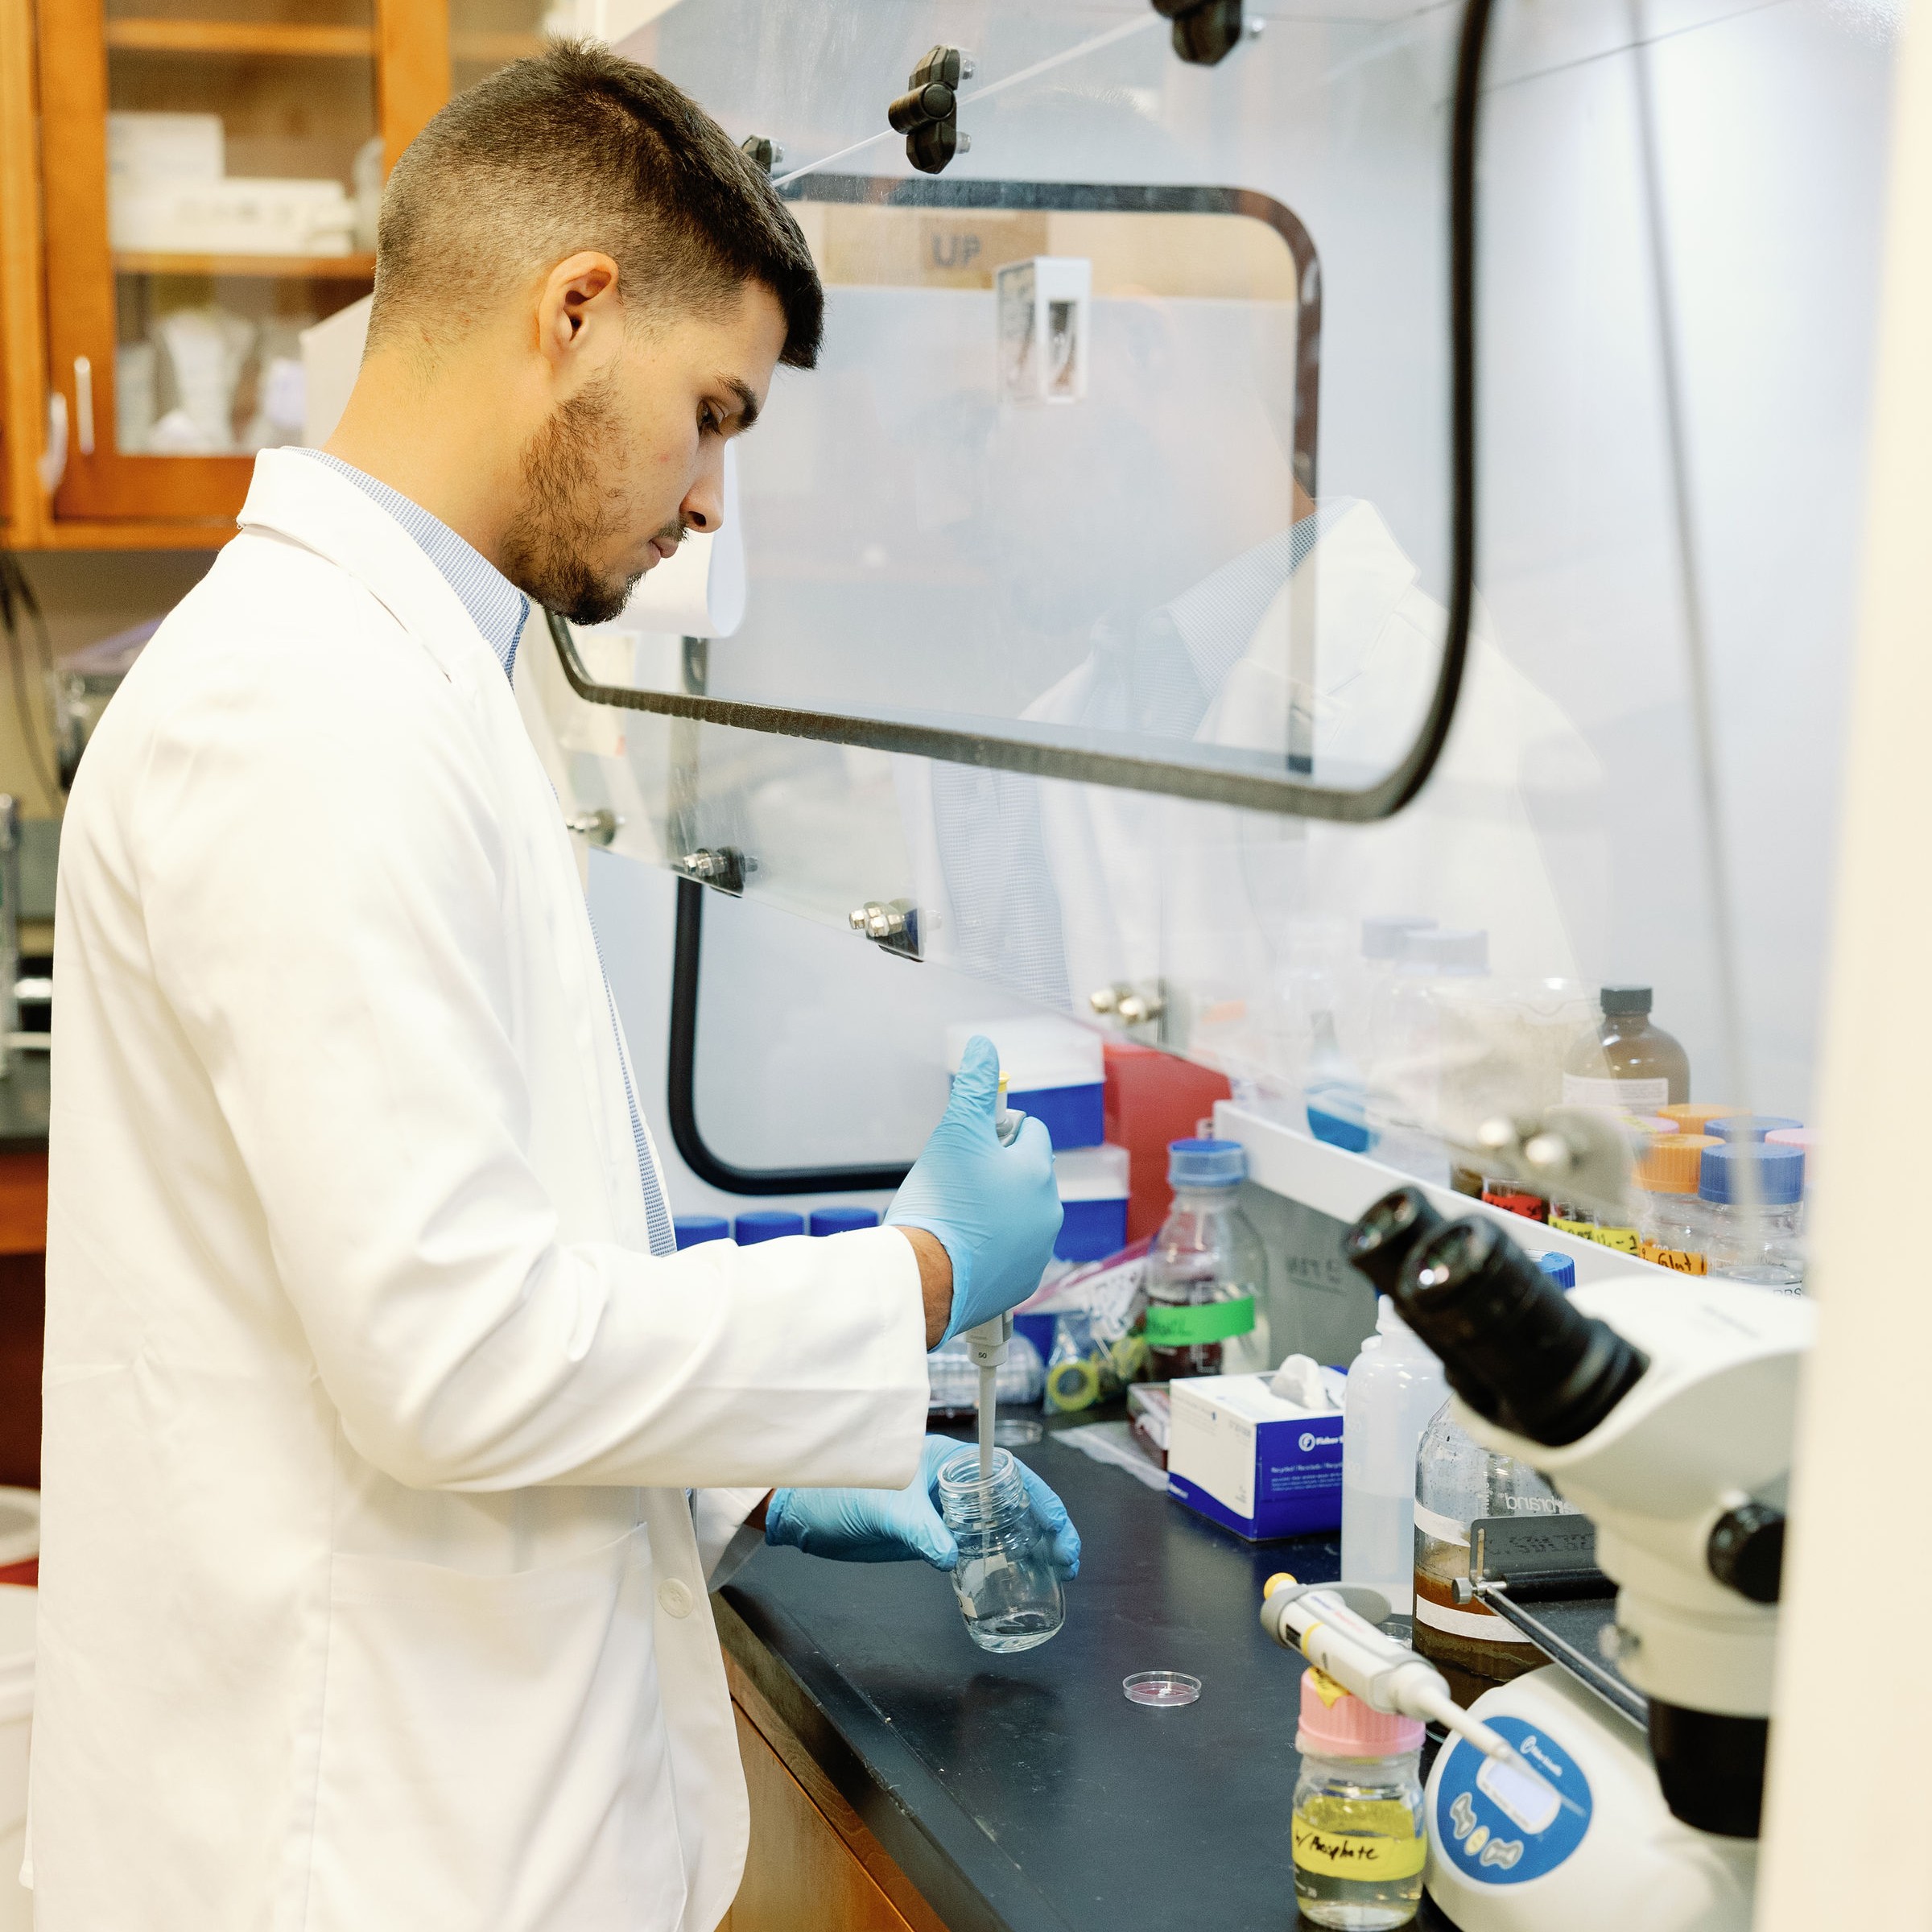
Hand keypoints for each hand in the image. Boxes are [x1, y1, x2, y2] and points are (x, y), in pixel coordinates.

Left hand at [765, 1435, 1081, 1578]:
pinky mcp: (931, 1535)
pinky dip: (998, 1561)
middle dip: (1047, 1526)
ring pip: (1000, 1525)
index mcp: (950, 1461)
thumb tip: (951, 1557)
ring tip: (1054, 1573)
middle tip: (1068, 1561)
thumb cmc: (839, 1491)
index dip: (1041, 1498)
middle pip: (1014, 1500)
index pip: (1010, 1474)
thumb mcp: (885, 1506)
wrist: (803, 1513)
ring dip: (1028, 1546)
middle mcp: (954, 1484)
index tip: (1059, 1528)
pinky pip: (976, 1546)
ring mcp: (944, 1510)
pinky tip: (1010, 1580)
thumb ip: (920, 1529)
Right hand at [887, 1035, 1061, 1342]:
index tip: (969, 1143)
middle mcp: (1048, 1213)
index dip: (997, 1130)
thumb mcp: (955, 1133)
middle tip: (956, 1180)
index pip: (1030, 1131)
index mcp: (1038, 1173)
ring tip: (956, 1216)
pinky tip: (961, 1247)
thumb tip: (986, 1045)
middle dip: (997, 1171)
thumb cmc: (940, 1204)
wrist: (925, 1280)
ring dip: (995, 1210)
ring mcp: (1037, 1252)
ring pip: (1018, 1214)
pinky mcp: (1020, 1284)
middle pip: (1025, 1174)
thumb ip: (975, 1087)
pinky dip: (991, 1247)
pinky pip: (1010, 1253)